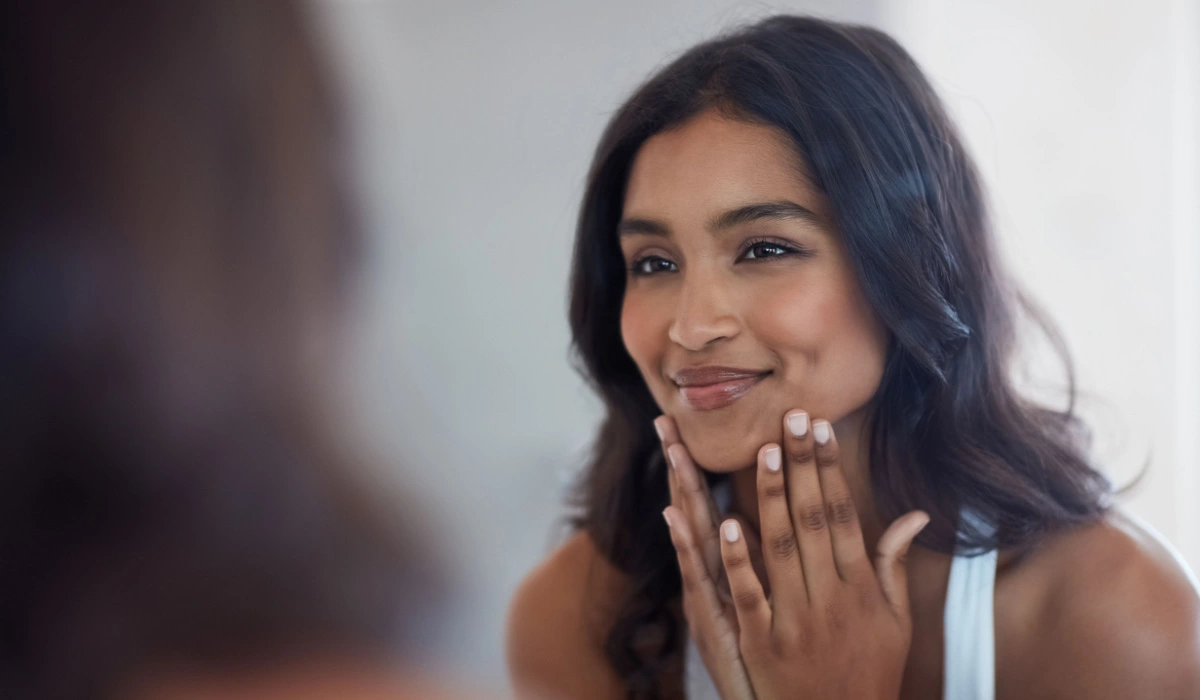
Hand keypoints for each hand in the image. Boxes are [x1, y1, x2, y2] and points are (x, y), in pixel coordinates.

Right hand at [657, 415, 761, 699]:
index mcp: (725, 570)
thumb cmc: (768, 660)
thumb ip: (763, 563)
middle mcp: (710, 579)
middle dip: (681, 466)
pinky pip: (703, 578)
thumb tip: (751, 523)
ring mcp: (708, 598)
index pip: (711, 506)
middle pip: (694, 511)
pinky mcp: (712, 622)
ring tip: (672, 452)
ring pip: (694, 536)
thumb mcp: (764, 607)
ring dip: (684, 492)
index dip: (697, 468)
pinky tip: (679, 517)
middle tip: (665, 421)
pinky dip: (694, 548)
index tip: (682, 428)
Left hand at [664, 410, 929, 699]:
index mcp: (862, 589)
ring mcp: (797, 622)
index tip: (820, 429)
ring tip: (765, 452)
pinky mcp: (763, 645)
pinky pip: (749, 596)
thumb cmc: (870, 672)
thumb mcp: (896, 623)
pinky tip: (727, 523)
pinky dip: (739, 560)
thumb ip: (894, 566)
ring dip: (773, 499)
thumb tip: (914, 516)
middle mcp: (832, 600)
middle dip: (803, 467)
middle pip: (814, 521)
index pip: (843, 516)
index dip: (831, 470)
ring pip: (782, 550)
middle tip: (791, 418)